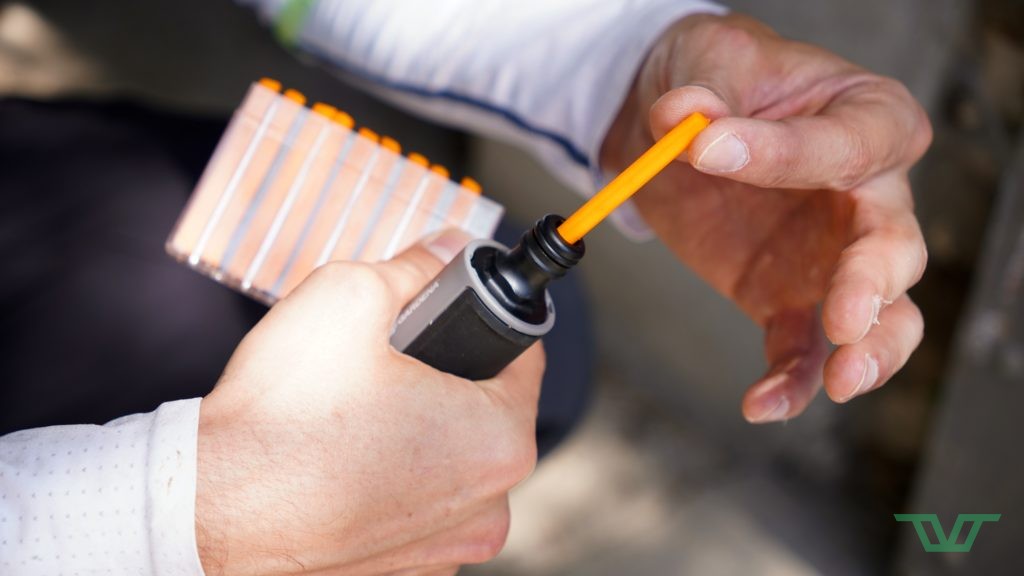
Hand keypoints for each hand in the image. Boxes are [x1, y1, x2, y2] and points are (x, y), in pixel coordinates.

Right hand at [194, 230, 543, 574]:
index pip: (524, 356)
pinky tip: (347, 461)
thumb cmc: (280, 417)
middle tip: (388, 359)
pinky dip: (395, 479)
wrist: (205, 511)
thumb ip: (418, 266)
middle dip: (448, 376)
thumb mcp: (352, 295)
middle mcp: (489, 506)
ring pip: (453, 460)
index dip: (485, 320)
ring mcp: (449, 549)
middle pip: (487, 411)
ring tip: (359, 412)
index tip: (449, 314)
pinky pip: (420, 504)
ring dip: (422, 430)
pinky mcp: (408, 570)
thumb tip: (449, 249)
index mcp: (499, 441)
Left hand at [601, 13, 931, 421]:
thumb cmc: (717, 80)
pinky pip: (802, 349)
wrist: (678, 127)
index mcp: (867, 118)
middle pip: (896, 245)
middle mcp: (866, 196)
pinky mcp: (787, 298)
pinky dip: (790, 382)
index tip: (708, 149)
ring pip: (881, 315)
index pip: (852, 146)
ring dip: (868, 351)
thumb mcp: (707, 62)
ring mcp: (833, 257)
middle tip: (842, 313)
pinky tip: (762, 403)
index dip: (788, 154)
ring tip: (841, 378)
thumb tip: (686, 119)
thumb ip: (703, 91)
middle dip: (874, 284)